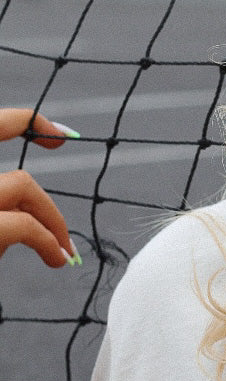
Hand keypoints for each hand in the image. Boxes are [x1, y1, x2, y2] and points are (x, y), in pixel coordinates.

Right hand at [0, 109, 79, 267]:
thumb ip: (0, 210)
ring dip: (50, 225)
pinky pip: (24, 224)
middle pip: (17, 176)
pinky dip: (47, 241)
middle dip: (47, 209)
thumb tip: (28, 222)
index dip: (24, 121)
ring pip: (22, 186)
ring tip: (62, 256)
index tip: (63, 138)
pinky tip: (57, 259)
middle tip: (65, 242)